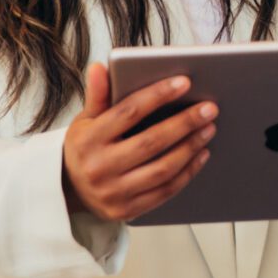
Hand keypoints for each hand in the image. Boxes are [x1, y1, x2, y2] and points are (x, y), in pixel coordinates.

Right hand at [61, 63, 217, 222]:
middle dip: (184, 123)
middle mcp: (99, 167)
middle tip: (209, 108)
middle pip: (151, 141)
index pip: (128, 112)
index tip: (184, 82)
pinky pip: (165, 191)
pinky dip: (187, 172)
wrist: (67, 191)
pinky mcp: (127, 210)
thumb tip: (100, 67)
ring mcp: (113, 192)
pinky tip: (201, 154)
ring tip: (209, 128)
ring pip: (162, 168)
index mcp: (88, 140)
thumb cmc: (84, 148)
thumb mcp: (84, 121)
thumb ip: (97, 95)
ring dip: (191, 147)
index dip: (158, 95)